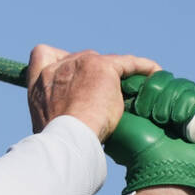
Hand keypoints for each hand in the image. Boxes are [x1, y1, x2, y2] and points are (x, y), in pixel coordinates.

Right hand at [26, 45, 161, 141]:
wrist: (66, 138)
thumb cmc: (57, 139)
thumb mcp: (49, 123)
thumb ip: (58, 111)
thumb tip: (74, 121)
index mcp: (39, 81)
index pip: (43, 55)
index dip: (57, 61)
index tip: (68, 72)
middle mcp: (57, 67)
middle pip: (81, 59)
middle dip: (93, 74)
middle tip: (105, 95)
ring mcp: (80, 64)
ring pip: (105, 62)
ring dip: (116, 74)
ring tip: (133, 88)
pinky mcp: (102, 68)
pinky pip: (129, 63)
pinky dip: (143, 68)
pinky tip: (155, 74)